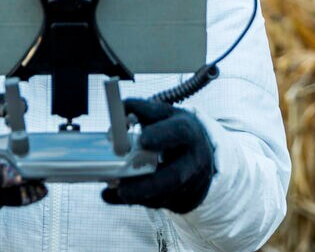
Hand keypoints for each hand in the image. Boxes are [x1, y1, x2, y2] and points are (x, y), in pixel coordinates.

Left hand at [101, 98, 214, 213]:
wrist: (200, 154)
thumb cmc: (174, 132)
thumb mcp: (163, 115)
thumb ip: (140, 110)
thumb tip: (118, 113)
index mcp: (187, 132)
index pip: (178, 133)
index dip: (160, 136)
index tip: (141, 140)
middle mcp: (193, 160)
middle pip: (174, 177)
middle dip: (147, 184)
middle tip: (120, 185)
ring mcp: (190, 184)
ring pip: (165, 196)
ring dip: (138, 195)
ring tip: (116, 191)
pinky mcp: (182, 200)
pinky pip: (158, 204)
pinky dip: (135, 201)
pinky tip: (114, 197)